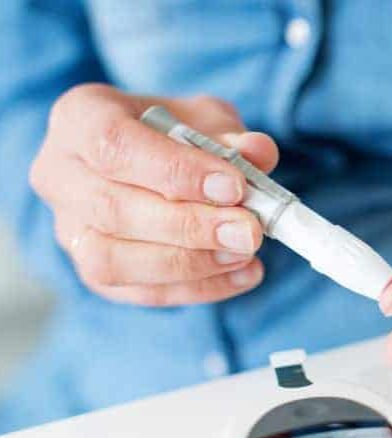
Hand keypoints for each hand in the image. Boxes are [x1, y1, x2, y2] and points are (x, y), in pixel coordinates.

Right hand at [30, 84, 278, 305]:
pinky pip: (139, 292)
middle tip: (249, 231)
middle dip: (189, 226)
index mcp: (79, 117)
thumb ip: (231, 136)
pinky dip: (198, 289)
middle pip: (112, 208)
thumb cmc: (176, 134)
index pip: (114, 144)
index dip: (176, 170)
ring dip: (190, 263)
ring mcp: (68, 229)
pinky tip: (242, 274)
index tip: (233, 186)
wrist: (154, 162)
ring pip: (113, 260)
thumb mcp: (207, 119)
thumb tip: (258, 153)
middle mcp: (60, 174)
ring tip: (244, 253)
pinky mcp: (91, 272)